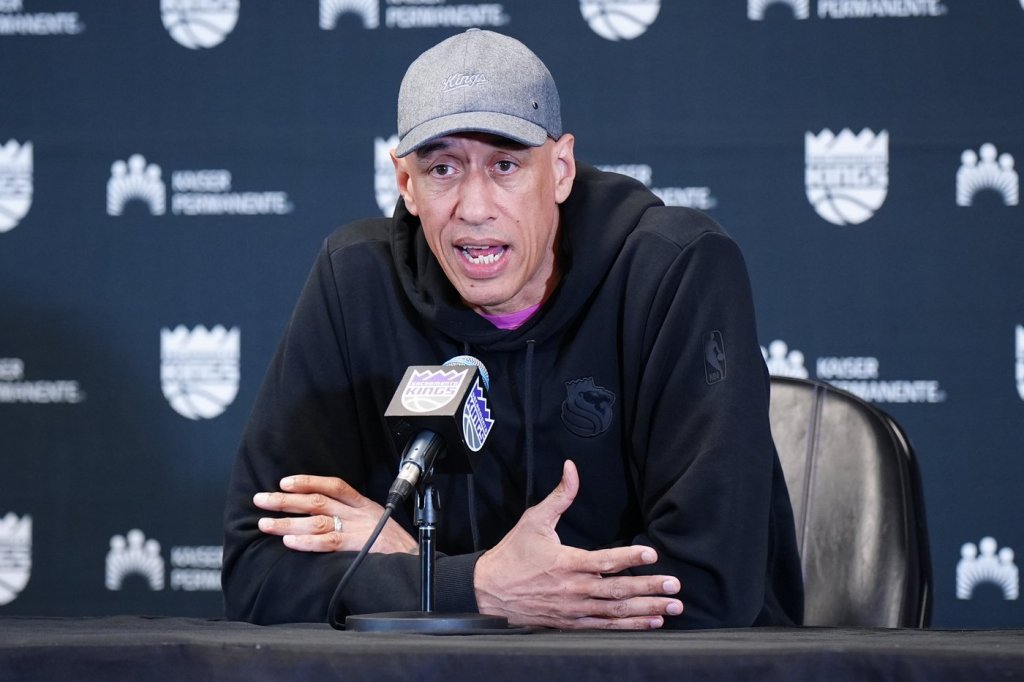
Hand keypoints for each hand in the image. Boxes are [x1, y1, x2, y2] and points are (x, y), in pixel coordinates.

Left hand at [253, 475, 416, 553]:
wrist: (415, 561)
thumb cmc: (393, 546)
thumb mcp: (376, 522)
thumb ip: (352, 517)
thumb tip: (319, 517)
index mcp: (363, 505)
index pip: (333, 485)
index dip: (308, 481)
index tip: (284, 482)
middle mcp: (359, 514)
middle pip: (317, 501)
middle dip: (286, 500)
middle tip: (261, 500)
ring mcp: (358, 530)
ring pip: (317, 521)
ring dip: (288, 523)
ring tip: (265, 524)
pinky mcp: (358, 548)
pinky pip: (329, 542)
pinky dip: (307, 542)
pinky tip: (290, 542)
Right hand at [474, 460, 682, 629]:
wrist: (488, 591)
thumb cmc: (512, 554)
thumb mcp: (534, 520)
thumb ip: (559, 496)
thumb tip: (571, 469)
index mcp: (566, 563)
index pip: (604, 561)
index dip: (629, 558)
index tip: (652, 555)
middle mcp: (574, 589)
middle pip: (618, 591)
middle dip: (649, 589)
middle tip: (675, 587)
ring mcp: (574, 609)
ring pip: (616, 612)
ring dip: (646, 611)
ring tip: (672, 608)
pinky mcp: (571, 622)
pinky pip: (605, 627)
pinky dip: (629, 626)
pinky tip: (650, 623)